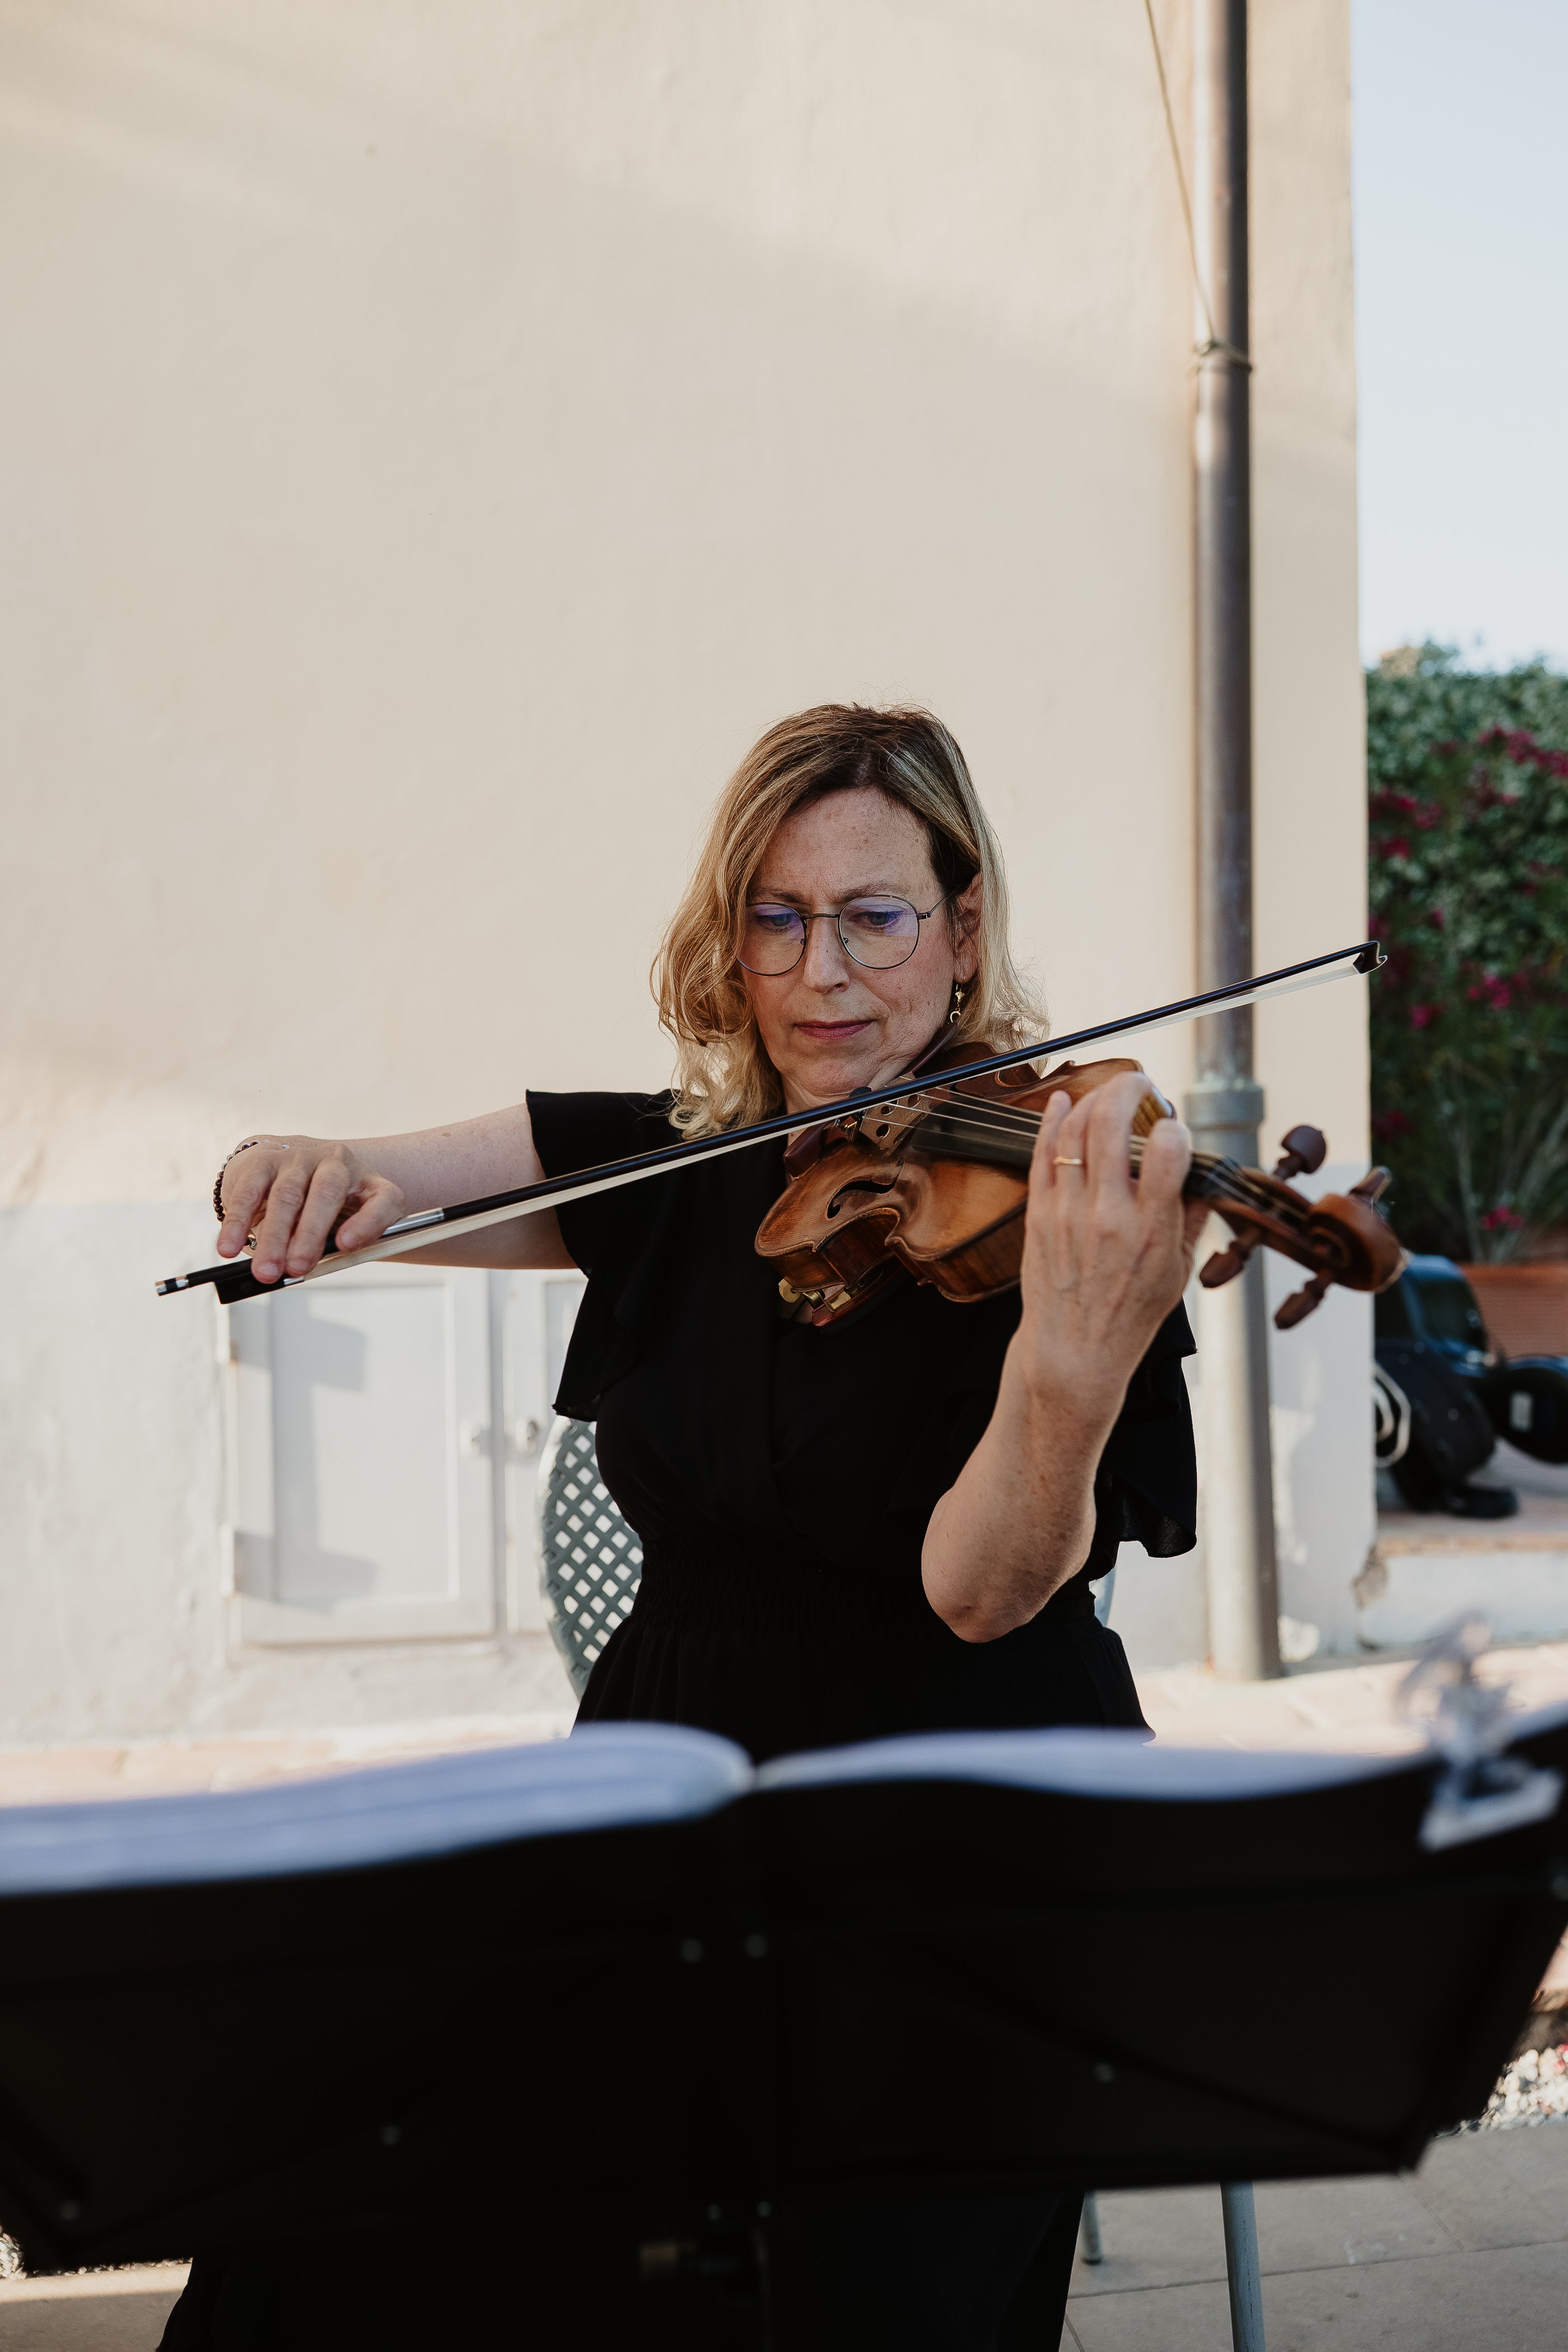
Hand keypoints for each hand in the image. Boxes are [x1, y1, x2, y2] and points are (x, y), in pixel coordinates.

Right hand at [216, 1138, 406, 1283]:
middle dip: (310, 1236)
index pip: (384, 1199)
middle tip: (297, 1269)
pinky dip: (237, 1223)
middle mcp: (337, 1163)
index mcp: (368, 1183)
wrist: (290, 1162)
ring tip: (266, 1271)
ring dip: (273, 1237)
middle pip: (327, 1194)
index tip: (348, 1246)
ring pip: (286, 1195)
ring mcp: (300, 1158)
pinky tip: (229, 1248)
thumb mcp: (342, 1225)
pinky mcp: (264, 1160)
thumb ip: (334, 1248)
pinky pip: (250, 1192)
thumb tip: (301, 1271)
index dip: (369, 1223)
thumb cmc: (323, 1206)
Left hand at [1014, 1074, 1206, 1431]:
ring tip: (1110, 1096)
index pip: (1167, 1153)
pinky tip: (1063, 1101)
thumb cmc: (1130, 1313)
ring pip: (1075, 1131)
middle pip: (1112, 1125)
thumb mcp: (1178, 1270)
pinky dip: (1052, 1120)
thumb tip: (1200, 1170)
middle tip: (1141, 1085)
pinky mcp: (1039, 1214)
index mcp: (1151, 1229)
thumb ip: (1191, 1216)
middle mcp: (1108, 1215)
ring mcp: (1068, 1212)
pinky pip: (1042, 1153)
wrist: (1074, 1351)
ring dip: (1095, 1099)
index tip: (1174, 1128)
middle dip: (1130, 1089)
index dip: (1174, 1127)